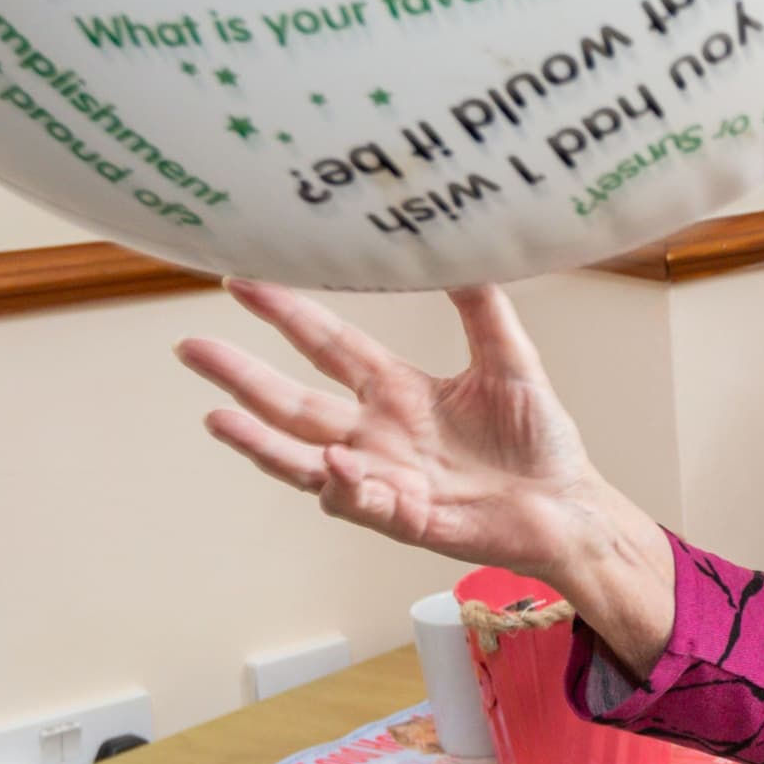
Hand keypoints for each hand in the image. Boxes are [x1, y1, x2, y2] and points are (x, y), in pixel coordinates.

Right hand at [179, 282, 613, 591]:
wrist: (573, 506)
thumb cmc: (540, 442)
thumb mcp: (511, 361)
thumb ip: (483, 308)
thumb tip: (462, 245)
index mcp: (397, 391)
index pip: (326, 346)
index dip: (285, 313)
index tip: (240, 279)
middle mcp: (377, 434)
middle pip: (292, 402)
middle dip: (240, 376)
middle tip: (191, 347)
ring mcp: (385, 478)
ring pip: (304, 459)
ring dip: (260, 442)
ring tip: (216, 418)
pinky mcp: (407, 518)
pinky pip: (362, 503)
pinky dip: (345, 485)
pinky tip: (335, 464)